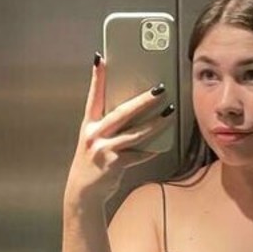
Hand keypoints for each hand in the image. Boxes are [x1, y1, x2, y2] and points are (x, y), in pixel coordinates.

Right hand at [63, 55, 173, 206]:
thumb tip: (134, 109)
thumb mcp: (94, 140)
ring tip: (169, 112)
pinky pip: (137, 154)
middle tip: (159, 89)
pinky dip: (150, 150)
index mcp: (89, 125)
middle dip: (142, 100)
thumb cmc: (93, 162)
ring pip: (134, 133)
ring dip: (154, 123)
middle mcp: (94, 134)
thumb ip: (109, 125)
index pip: (94, 96)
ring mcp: (103, 149)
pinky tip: (161, 145)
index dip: (97, 78)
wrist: (83, 192)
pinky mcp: (114, 163)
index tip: (101, 59)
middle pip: (122, 113)